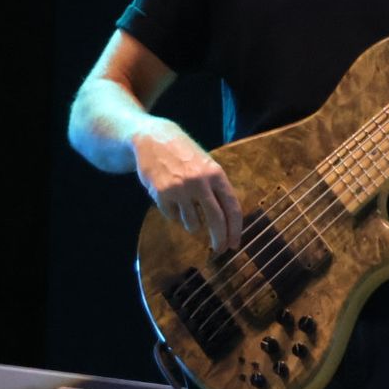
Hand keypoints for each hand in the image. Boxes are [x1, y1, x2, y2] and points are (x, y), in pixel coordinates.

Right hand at [131, 122, 243, 251]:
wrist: (153, 139)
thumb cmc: (183, 154)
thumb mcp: (206, 164)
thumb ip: (216, 188)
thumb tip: (228, 221)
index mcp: (216, 174)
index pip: (232, 207)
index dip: (235, 229)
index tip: (234, 244)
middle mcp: (200, 182)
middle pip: (216, 220)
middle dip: (219, 239)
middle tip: (219, 249)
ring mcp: (180, 189)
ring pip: (192, 223)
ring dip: (193, 225)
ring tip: (188, 210)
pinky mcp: (162, 194)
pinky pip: (173, 217)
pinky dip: (174, 214)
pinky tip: (171, 199)